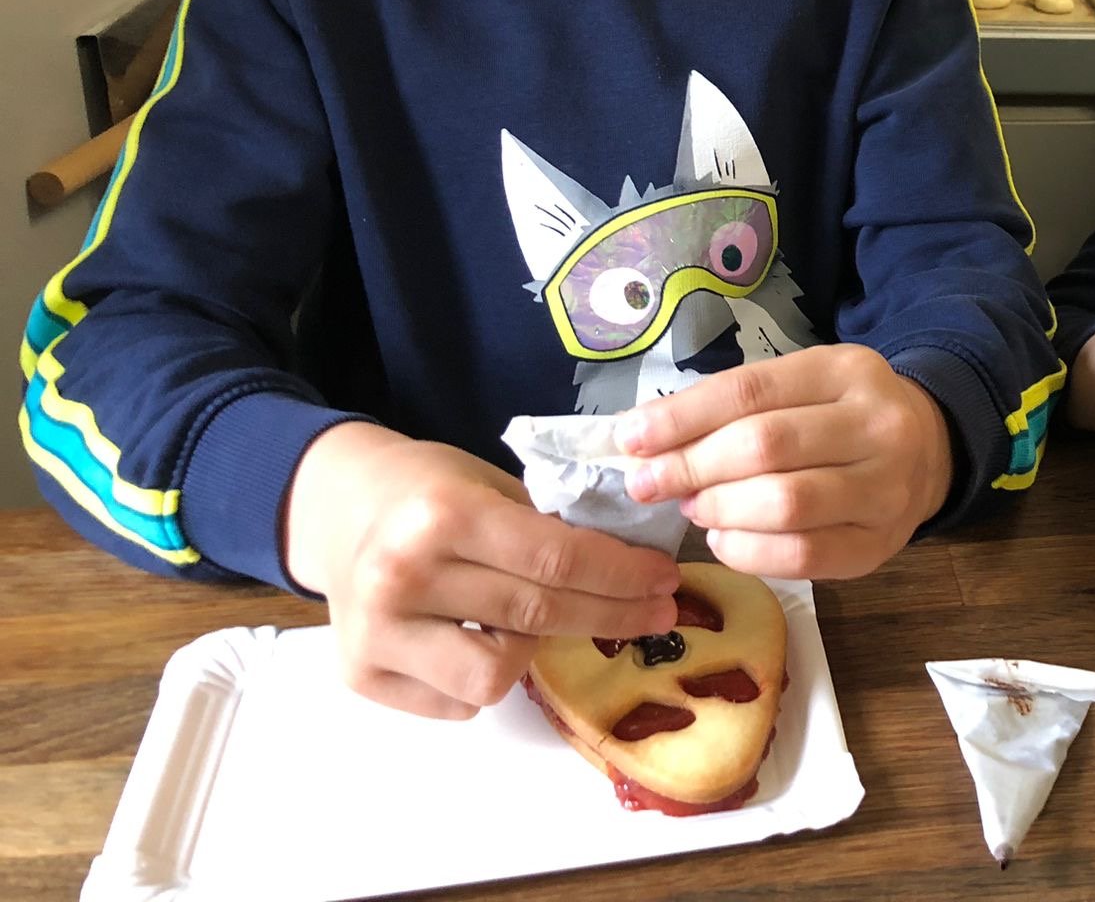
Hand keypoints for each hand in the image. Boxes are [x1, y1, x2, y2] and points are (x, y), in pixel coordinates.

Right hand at [284, 423, 682, 719]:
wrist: (335, 509)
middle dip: (612, 615)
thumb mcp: (489, 484)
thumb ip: (547, 526)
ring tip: (531, 619)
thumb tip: (634, 569)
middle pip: (538, 615)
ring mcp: (377, 634)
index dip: (622, 575)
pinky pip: (458, 703)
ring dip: (532, 650)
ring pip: (497, 677)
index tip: (666, 581)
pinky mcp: (362, 676)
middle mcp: (403, 577)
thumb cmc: (428, 490)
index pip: (556, 559)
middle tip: (656, 612)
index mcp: (442, 516)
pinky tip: (478, 639)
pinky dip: (483, 679)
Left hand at [618, 344, 953, 579]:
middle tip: (649, 484)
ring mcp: (885, 489)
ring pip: (784, 505)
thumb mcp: (801, 385)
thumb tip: (645, 441)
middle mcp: (876, 424)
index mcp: (846, 371)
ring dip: (718, 510)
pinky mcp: (879, 546)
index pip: (751, 390)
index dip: (683, 418)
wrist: (929, 451)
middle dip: (691, 467)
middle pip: (764, 446)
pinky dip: (746, 551)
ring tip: (692, 508)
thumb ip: (734, 407)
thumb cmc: (842, 415)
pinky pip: (801, 557)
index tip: (630, 439)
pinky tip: (723, 539)